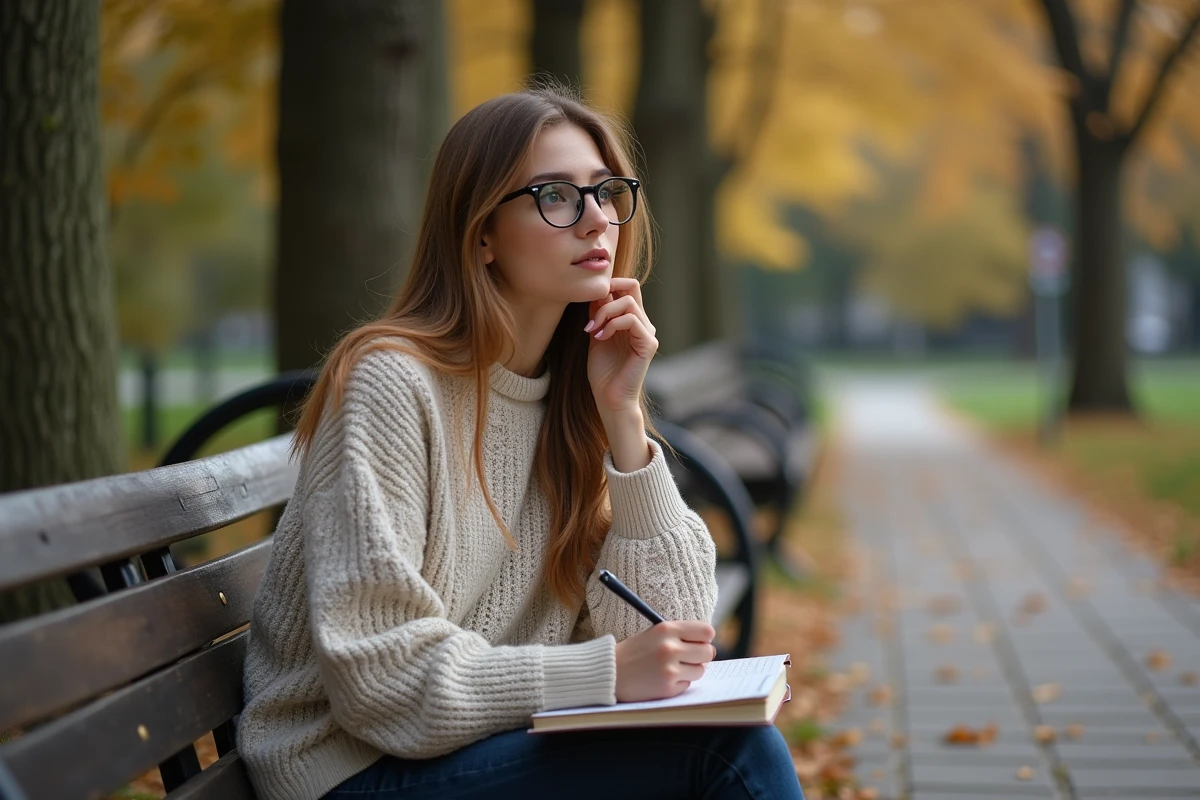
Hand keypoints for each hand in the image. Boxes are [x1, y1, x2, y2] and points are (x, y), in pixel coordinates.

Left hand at [585, 277, 656, 414]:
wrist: (610, 399)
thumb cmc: (604, 372)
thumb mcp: (597, 335)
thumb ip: (599, 315)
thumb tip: (596, 293)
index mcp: (633, 320)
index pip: (628, 287)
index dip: (609, 285)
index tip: (590, 302)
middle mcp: (643, 323)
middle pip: (632, 286)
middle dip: (607, 291)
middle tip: (591, 311)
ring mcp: (648, 333)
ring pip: (629, 302)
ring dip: (605, 312)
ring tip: (593, 329)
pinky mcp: (648, 344)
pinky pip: (632, 320)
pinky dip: (612, 324)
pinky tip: (601, 337)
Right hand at [613, 620, 716, 702]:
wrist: (609, 672)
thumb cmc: (634, 651)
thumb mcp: (654, 633)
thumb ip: (680, 635)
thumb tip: (708, 645)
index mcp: (667, 629)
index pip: (706, 632)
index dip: (705, 638)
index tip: (699, 642)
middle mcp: (670, 648)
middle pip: (708, 652)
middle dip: (702, 656)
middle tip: (689, 657)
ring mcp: (669, 670)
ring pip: (700, 670)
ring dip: (691, 670)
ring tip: (673, 668)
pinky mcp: (667, 688)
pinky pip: (687, 684)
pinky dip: (679, 683)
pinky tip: (663, 678)